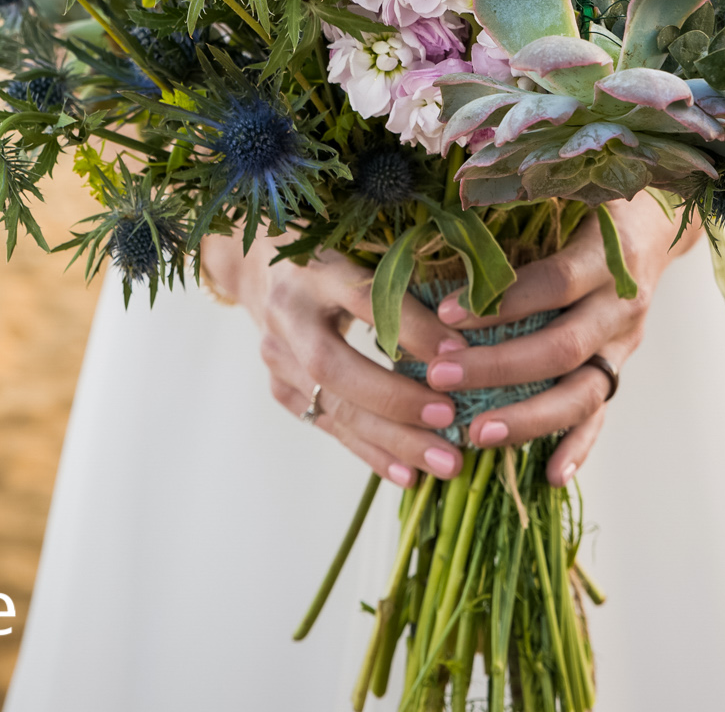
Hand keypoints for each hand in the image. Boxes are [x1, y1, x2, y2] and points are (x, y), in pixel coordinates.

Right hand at [202, 233, 470, 487]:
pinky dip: (371, 452)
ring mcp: (278, 358)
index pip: (364, 300)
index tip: (459, 353)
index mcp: (316, 271)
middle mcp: (289, 316)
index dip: (410, 327)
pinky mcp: (281, 389)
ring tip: (443, 463)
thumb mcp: (364, 252)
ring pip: (333, 407)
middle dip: (395, 401)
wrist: (259, 266)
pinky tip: (409, 473)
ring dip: (391, 441)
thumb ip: (405, 283)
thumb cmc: (333, 255)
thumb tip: (464, 336)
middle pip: (336, 368)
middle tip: (450, 422)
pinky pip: (329, 426)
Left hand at [422, 195, 697, 486]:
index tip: (445, 314)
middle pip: (563, 347)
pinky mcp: (619, 368)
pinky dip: (579, 447)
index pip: (554, 284)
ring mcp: (624, 343)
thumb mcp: (572, 185)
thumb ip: (523, 196)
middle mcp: (623, 305)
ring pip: (582, 392)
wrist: (657, 218)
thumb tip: (451, 198)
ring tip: (476, 433)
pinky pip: (600, 414)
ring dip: (529, 418)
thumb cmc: (596, 197)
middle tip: (439, 375)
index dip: (502, 302)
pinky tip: (549, 475)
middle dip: (499, 367)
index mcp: (610, 256)